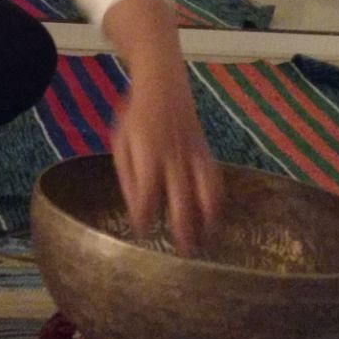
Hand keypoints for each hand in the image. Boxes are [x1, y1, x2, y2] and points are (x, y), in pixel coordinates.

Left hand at [110, 65, 222, 255]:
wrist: (163, 85)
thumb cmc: (135, 117)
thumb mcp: (120, 143)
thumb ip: (128, 177)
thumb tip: (136, 211)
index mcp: (147, 153)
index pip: (147, 193)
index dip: (146, 216)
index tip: (143, 234)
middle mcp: (173, 156)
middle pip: (181, 197)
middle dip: (183, 227)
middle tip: (182, 252)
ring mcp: (194, 153)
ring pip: (206, 191)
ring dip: (207, 218)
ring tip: (206, 242)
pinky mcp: (206, 151)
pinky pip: (216, 180)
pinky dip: (218, 201)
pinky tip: (215, 218)